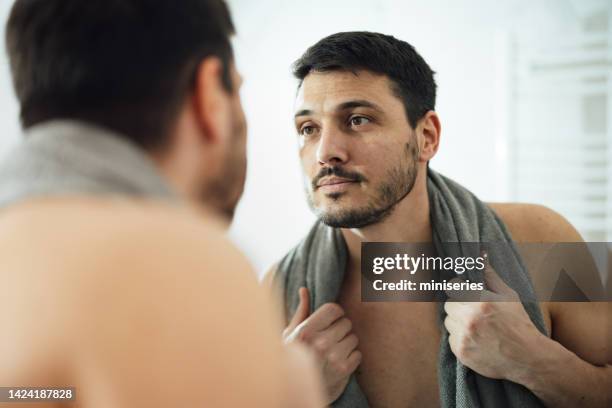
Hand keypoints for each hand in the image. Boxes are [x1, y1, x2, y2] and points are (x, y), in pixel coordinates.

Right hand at [283, 287, 361, 403]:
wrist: (294, 389)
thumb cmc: (291, 357)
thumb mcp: (290, 333)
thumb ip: (301, 311)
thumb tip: (304, 289)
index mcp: (307, 330)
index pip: (334, 309)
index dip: (336, 313)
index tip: (333, 318)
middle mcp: (321, 342)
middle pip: (346, 323)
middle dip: (341, 329)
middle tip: (332, 337)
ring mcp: (334, 357)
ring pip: (354, 338)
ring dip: (346, 343)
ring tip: (335, 350)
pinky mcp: (344, 370)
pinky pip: (358, 354)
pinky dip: (352, 357)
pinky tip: (340, 360)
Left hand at [443, 256, 546, 382]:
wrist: (528, 357)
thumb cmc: (518, 322)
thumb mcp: (508, 295)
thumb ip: (490, 275)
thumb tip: (481, 254)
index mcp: (480, 301)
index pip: (452, 287)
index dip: (459, 290)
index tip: (465, 294)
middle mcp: (470, 319)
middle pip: (448, 305)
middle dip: (459, 307)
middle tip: (474, 312)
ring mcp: (464, 337)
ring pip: (448, 323)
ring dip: (458, 323)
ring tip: (478, 327)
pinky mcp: (461, 352)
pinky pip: (451, 339)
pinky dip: (461, 339)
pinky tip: (477, 340)